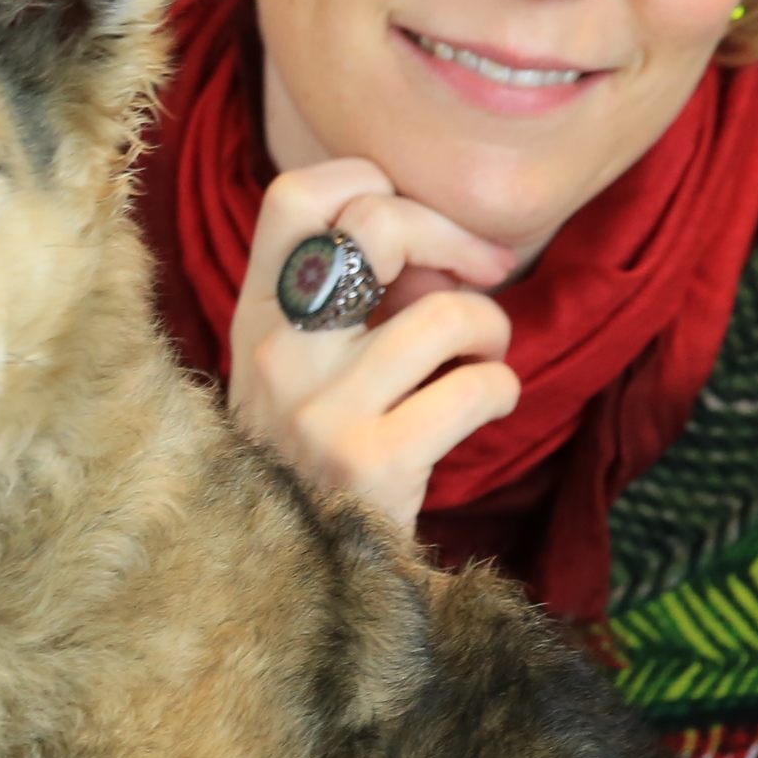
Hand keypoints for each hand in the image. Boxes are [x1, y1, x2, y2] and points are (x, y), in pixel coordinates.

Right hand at [227, 159, 521, 529]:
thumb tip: (442, 247)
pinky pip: (476, 386)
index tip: (413, 229)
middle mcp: (276, 352)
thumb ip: (349, 300)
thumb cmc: (317, 455)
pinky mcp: (371, 459)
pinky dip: (501, 389)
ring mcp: (320, 407)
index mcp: (255, 316)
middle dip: (455, 239)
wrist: (297, 574)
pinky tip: (483, 408)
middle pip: (377, 225)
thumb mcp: (299, 367)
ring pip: (446, 310)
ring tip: (481, 358)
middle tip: (483, 276)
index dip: (369, 183)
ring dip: (491, 327)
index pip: (296, 195)